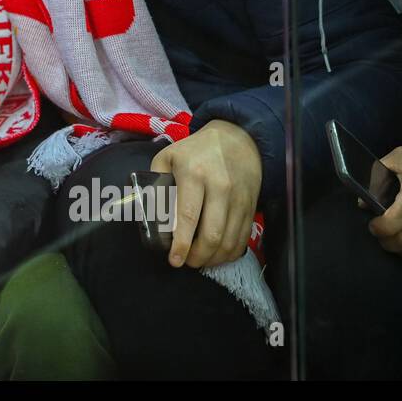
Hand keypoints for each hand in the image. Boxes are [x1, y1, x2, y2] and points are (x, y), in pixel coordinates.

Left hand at [151, 119, 261, 269]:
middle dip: (197, 256)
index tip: (174, 260)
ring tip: (199, 261)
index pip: (188, 216)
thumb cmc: (195, 151)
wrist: (237, 138)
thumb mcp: (167, 158)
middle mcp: (220, 187)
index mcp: (194, 174)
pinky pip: (242, 238)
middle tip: (186, 262)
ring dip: (213, 259)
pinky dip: (229, 253)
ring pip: (229, 241)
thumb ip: (156, 184)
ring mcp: (239, 199)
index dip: (181, 243)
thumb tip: (150, 215)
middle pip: (212, 235)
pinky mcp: (251, 207)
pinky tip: (217, 255)